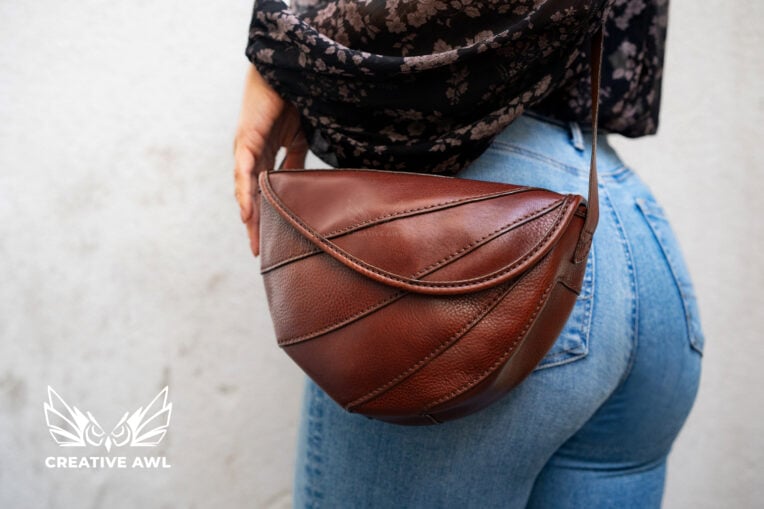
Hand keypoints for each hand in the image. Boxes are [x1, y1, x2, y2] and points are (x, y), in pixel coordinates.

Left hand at [233, 64, 307, 255]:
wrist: (285, 72)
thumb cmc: (291, 99)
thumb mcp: (297, 138)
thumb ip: (295, 160)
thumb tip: (300, 183)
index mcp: (264, 156)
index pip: (264, 193)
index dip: (267, 216)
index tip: (273, 240)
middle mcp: (250, 156)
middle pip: (251, 197)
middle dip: (255, 225)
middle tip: (260, 252)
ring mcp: (245, 149)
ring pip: (244, 190)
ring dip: (249, 216)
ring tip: (254, 239)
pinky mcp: (245, 140)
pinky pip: (243, 171)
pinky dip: (245, 192)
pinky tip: (246, 213)